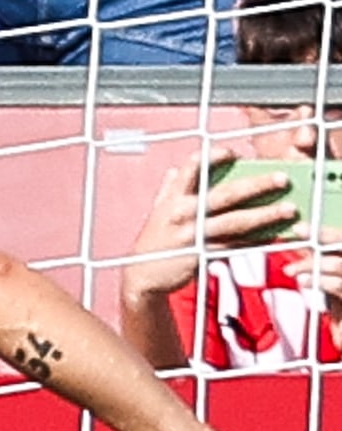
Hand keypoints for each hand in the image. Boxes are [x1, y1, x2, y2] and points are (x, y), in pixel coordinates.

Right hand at [132, 155, 299, 301]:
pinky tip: (274, 236)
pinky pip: (234, 246)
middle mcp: (182, 213)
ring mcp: (192, 235)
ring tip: (289, 209)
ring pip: (234, 222)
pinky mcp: (201, 254)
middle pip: (224, 195)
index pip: (191, 169)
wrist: (141, 277)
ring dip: (264, 215)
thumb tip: (173, 170)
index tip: (233, 153)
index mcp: (172, 198)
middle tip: (282, 178)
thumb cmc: (154, 241)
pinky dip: (256, 241)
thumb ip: (167, 191)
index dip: (212, 157)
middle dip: (255, 185)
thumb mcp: (157, 213)